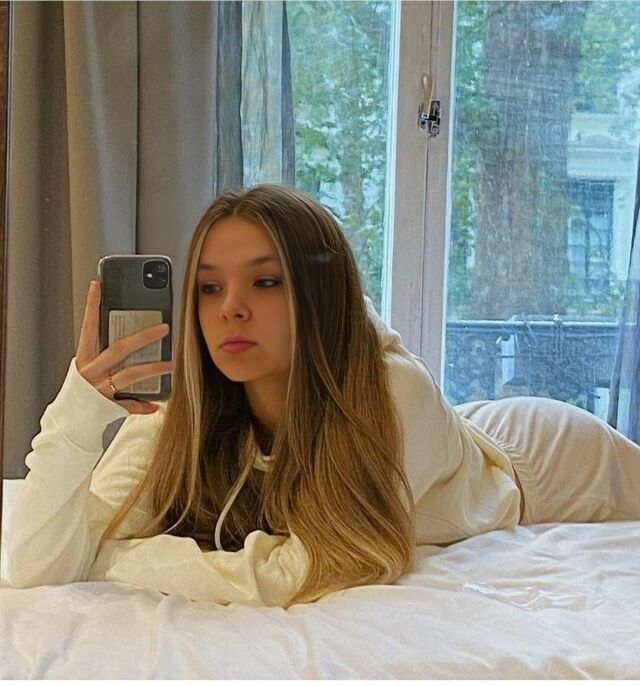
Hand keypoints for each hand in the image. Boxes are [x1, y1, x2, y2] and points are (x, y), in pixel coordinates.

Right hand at [75, 279, 173, 414]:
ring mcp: (99, 389)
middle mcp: (90, 372)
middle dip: (144, 337)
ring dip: (154, 369)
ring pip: (130, 374)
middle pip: (120, 348)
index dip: (92, 306)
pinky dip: (144, 405)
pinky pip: (130, 405)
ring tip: (172, 364)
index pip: (88, 327)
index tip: (97, 285)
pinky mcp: (107, 407)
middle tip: (165, 328)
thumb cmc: (80, 393)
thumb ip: (106, 354)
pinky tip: (157, 404)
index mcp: (84, 359)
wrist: (66, 424)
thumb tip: (131, 337)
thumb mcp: (88, 368)